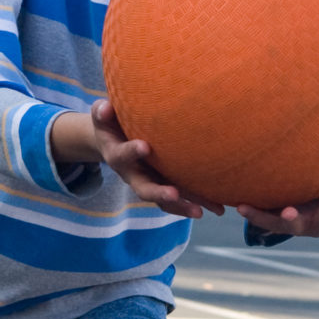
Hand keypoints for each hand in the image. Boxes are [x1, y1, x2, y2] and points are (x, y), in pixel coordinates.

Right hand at [88, 99, 222, 218]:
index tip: (144, 146)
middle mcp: (133, 175)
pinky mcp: (164, 185)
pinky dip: (196, 203)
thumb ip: (102, 112)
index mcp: (117, 156)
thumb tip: (106, 107)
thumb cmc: (111, 123)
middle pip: (144, 189)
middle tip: (173, 194)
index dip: (131, 151)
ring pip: (165, 201)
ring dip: (182, 206)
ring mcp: (150, 183)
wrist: (113, 141)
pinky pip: (179, 199)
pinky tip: (217, 208)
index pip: (122, 154)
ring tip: (201, 211)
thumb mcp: (103, 116)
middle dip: (159, 193)